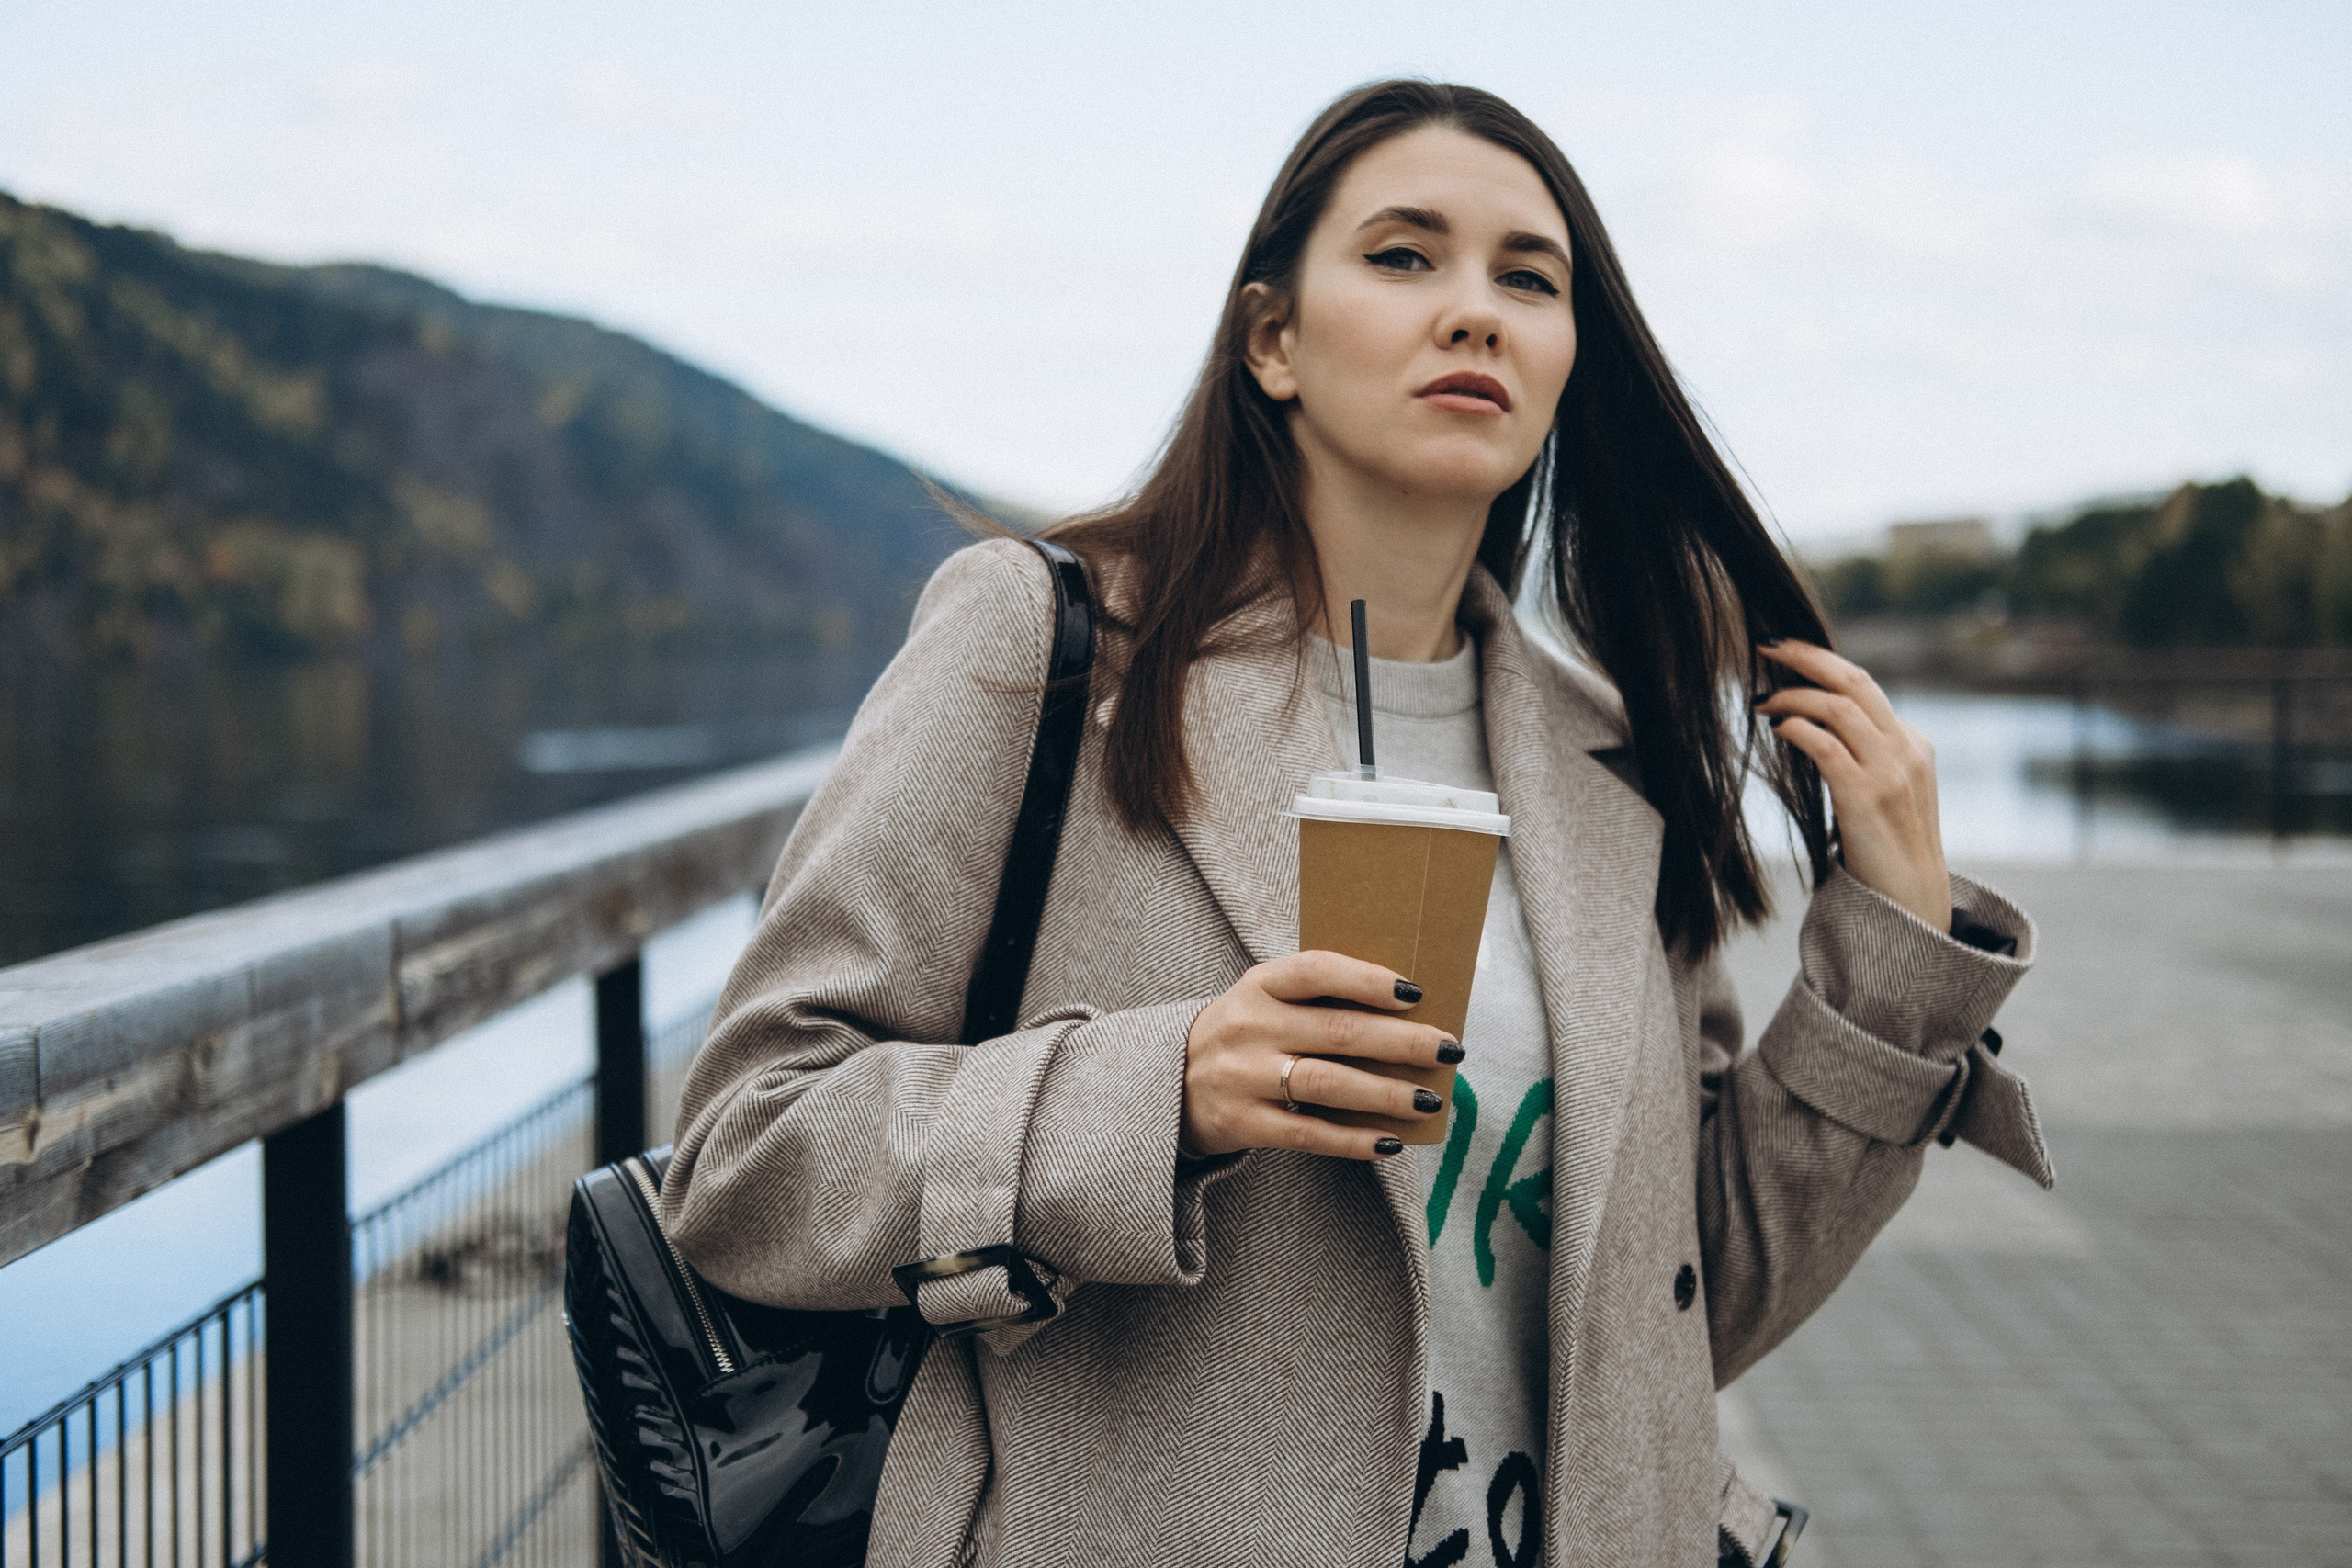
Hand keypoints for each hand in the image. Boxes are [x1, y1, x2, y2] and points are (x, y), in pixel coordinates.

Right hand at [1181, 950, 1459, 1159]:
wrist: (1166, 1082)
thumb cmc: (1242, 1036)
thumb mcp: (1264, 1002)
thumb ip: (1319, 1001)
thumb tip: (1408, 1014)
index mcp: (1259, 985)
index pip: (1317, 972)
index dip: (1368, 981)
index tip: (1416, 994)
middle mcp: (1249, 1026)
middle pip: (1338, 1032)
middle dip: (1402, 1042)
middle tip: (1449, 1050)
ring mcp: (1242, 1076)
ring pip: (1328, 1084)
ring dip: (1387, 1094)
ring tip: (1429, 1101)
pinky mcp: (1242, 1122)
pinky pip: (1308, 1135)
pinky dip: (1354, 1140)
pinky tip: (1391, 1142)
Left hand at [1752, 639, 1950, 931]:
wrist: (1912, 903)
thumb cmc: (1885, 851)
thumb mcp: (1882, 793)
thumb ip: (1860, 758)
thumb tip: (1811, 731)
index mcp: (1911, 744)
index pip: (1864, 687)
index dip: (1820, 666)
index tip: (1783, 656)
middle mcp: (1905, 749)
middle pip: (1855, 680)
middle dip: (1808, 655)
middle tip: (1766, 644)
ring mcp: (1891, 772)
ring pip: (1840, 707)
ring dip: (1793, 695)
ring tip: (1760, 700)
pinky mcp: (1867, 797)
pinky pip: (1827, 746)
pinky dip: (1797, 729)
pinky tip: (1775, 729)